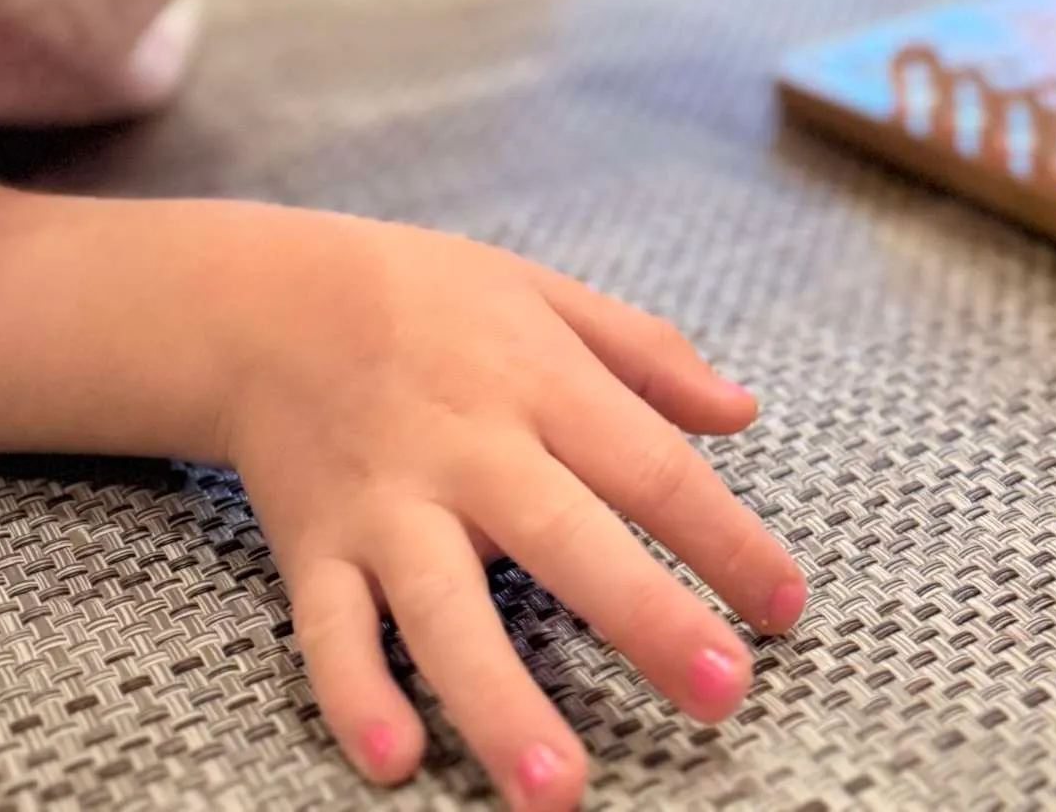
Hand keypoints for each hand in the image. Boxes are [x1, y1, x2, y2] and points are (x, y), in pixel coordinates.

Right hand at [219, 213, 804, 802]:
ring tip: (561, 792)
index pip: (651, 466)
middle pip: (567, 538)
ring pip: (445, 610)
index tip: (786, 607)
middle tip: (722, 693)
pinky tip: (396, 759)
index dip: (725, 537)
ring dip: (501, 702)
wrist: (268, 299)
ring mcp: (388, 503)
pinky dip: (358, 695)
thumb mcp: (546, 294)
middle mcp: (469, 448)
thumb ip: (648, 354)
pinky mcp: (315, 547)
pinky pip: (331, 632)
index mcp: (539, 383)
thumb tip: (743, 411)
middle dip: (645, 618)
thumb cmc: (426, 296)